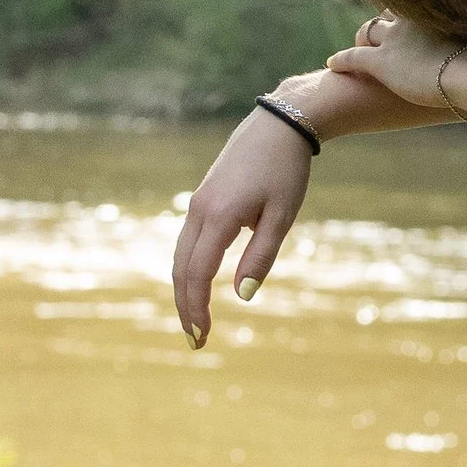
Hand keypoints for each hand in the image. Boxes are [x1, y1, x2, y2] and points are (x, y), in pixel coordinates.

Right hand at [171, 109, 313, 346]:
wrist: (277, 126)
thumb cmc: (286, 171)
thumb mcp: (282, 216)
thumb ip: (260, 256)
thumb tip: (241, 295)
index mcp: (218, 217)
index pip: (198, 273)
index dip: (197, 308)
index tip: (202, 337)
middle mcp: (199, 211)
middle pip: (182, 269)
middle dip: (186, 307)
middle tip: (196, 340)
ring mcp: (197, 204)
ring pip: (180, 256)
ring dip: (184, 290)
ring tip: (196, 319)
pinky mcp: (202, 201)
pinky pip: (187, 242)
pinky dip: (188, 269)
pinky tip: (198, 286)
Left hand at [327, 11, 453, 108]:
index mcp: (434, 11)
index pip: (412, 2)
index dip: (407, 11)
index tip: (406, 16)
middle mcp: (411, 19)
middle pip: (389, 13)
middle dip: (384, 21)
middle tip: (381, 32)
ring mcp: (395, 40)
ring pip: (368, 32)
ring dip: (363, 38)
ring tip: (358, 46)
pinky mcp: (382, 63)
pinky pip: (354, 57)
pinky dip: (342, 60)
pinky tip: (332, 64)